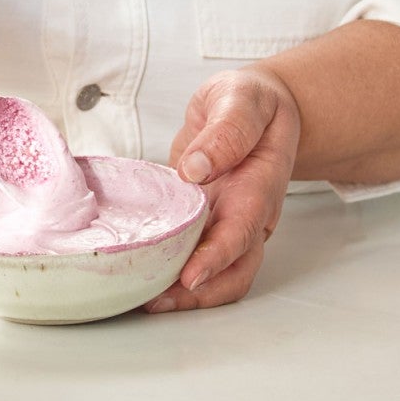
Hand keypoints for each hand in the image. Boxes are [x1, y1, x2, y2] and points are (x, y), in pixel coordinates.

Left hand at [144, 65, 299, 312]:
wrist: (254, 109)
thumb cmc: (251, 102)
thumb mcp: (242, 98)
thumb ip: (226, 130)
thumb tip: (196, 167)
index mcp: (260, 184)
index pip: (243, 230)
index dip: (217, 257)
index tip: (190, 276)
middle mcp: (248, 214)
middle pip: (234, 271)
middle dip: (198, 294)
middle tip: (153, 301)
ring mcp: (228, 225)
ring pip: (216, 276)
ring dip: (183, 295)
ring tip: (140, 300)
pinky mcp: (205, 227)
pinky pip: (192, 259)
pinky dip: (170, 276)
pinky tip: (138, 280)